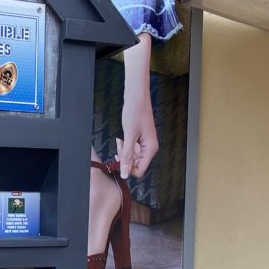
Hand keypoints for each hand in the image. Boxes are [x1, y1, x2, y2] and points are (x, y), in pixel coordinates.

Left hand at [117, 32, 156, 178]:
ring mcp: (145, 144)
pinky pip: (132, 150)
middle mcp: (150, 148)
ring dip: (124, 153)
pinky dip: (125, 147)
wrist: (136, 96)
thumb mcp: (129, 135)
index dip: (128, 169)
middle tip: (118, 148)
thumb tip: (125, 172)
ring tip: (120, 141)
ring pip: (133, 158)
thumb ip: (127, 155)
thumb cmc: (135, 111)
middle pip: (136, 165)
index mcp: (151, 148)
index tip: (118, 161)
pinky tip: (122, 139)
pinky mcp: (140, 139)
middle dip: (125, 160)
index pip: (140, 170)